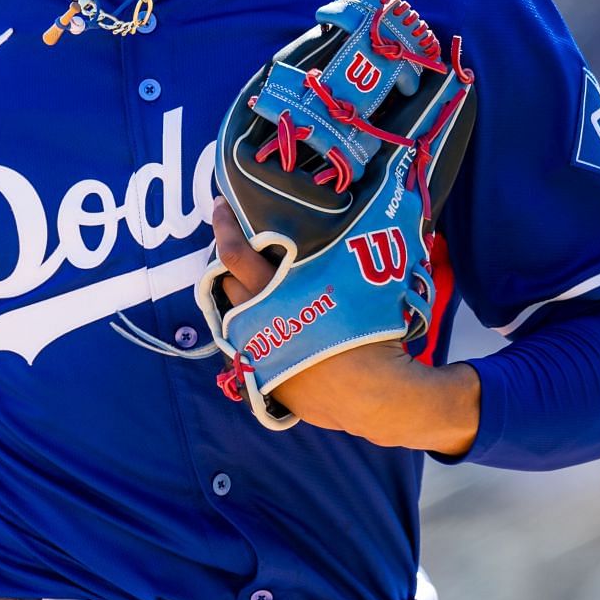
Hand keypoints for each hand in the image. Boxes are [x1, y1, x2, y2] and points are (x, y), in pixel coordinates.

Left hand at [209, 196, 479, 452]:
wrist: (373, 395)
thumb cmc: (373, 334)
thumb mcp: (363, 284)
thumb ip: (351, 252)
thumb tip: (379, 213)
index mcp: (279, 292)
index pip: (235, 254)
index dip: (224, 226)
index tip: (219, 204)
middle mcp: (259, 319)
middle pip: (226, 280)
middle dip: (227, 261)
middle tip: (237, 242)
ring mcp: (257, 349)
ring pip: (230, 312)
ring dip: (237, 294)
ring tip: (250, 281)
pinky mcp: (263, 375)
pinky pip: (244, 343)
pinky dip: (250, 327)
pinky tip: (267, 321)